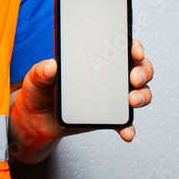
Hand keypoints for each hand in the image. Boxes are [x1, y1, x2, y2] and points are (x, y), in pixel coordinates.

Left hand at [9, 39, 153, 159]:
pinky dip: (128, 127)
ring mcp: (111, 97)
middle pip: (138, 68)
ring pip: (139, 92)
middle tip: (133, 77)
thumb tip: (52, 65)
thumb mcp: (35, 78)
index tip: (134, 50)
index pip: (119, 46)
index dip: (132, 46)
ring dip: (142, 95)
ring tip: (132, 101)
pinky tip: (126, 132)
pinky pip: (124, 122)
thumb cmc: (39, 91)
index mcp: (93, 58)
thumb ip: (41, 71)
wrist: (36, 120)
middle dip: (143, 70)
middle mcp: (107, 75)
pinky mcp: (108, 117)